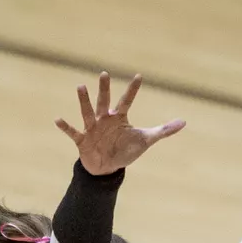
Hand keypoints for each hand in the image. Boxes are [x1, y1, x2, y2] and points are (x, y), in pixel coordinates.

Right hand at [55, 72, 184, 174]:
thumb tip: (184, 122)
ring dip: (84, 100)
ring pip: (88, 111)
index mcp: (120, 117)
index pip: (127, 100)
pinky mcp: (82, 141)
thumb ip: (163, 131)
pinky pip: (73, 132)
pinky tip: (58, 119)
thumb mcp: (146, 140)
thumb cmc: (125, 150)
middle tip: (104, 74)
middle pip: (105, 101)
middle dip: (104, 88)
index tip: (139, 77)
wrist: (107, 169)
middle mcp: (105, 119)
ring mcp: (92, 128)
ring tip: (80, 86)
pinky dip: (65, 127)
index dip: (133, 90)